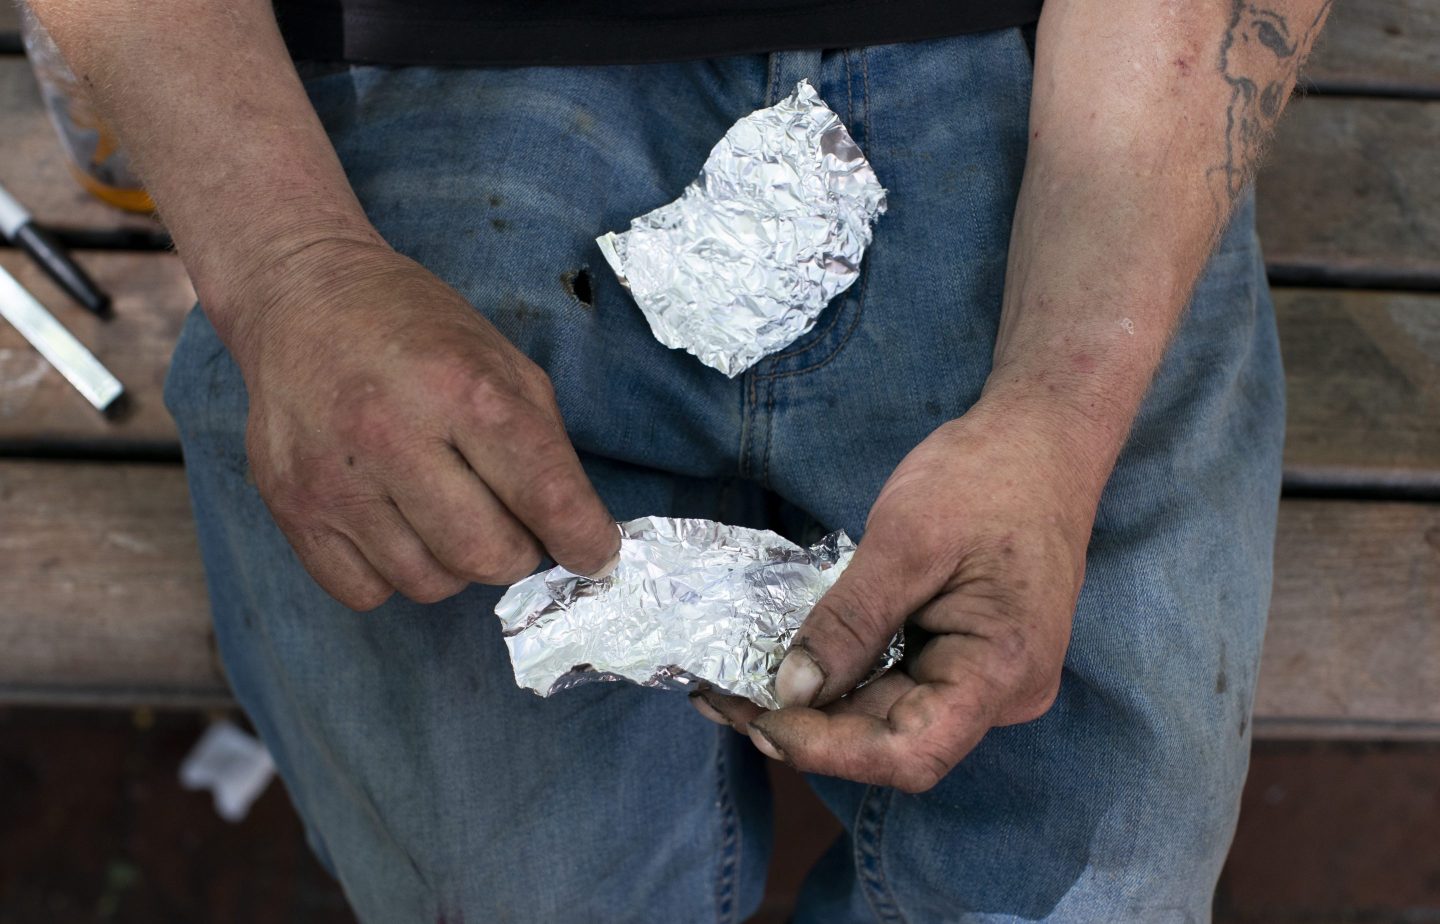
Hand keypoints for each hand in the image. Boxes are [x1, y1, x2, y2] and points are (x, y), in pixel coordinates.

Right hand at [225, 239, 618, 609]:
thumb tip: (577, 530)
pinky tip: (396, 525)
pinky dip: (394, 574)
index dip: (584, 539)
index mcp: (462, 387)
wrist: (300, 296)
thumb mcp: (500, 358)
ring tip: (448, 513)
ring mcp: (332, 477)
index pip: (545, 495)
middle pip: (485, 554)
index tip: (596, 552)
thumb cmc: (414, 328)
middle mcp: (391, 434)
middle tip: (513, 524)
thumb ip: (542, 443)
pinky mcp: (289, 508)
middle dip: (518, 552)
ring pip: (428, 583)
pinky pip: (366, 592)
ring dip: (456, 564)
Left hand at [690, 400, 1100, 791]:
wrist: (1042, 437)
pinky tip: (788, 664)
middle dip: (807, 728)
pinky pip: (900, 684)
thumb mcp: (906, 540)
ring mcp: (988, 679)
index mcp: (1002, 670)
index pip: (910, 752)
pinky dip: (844, 678)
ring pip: (891, 717)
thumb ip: (851, 621)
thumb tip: (792, 692)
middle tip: (721, 697)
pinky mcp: (967, 656)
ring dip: (817, 708)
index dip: (829, 750)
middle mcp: (1002, 693)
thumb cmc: (986, 476)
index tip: (760, 717)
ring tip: (738, 686)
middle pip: (894, 741)